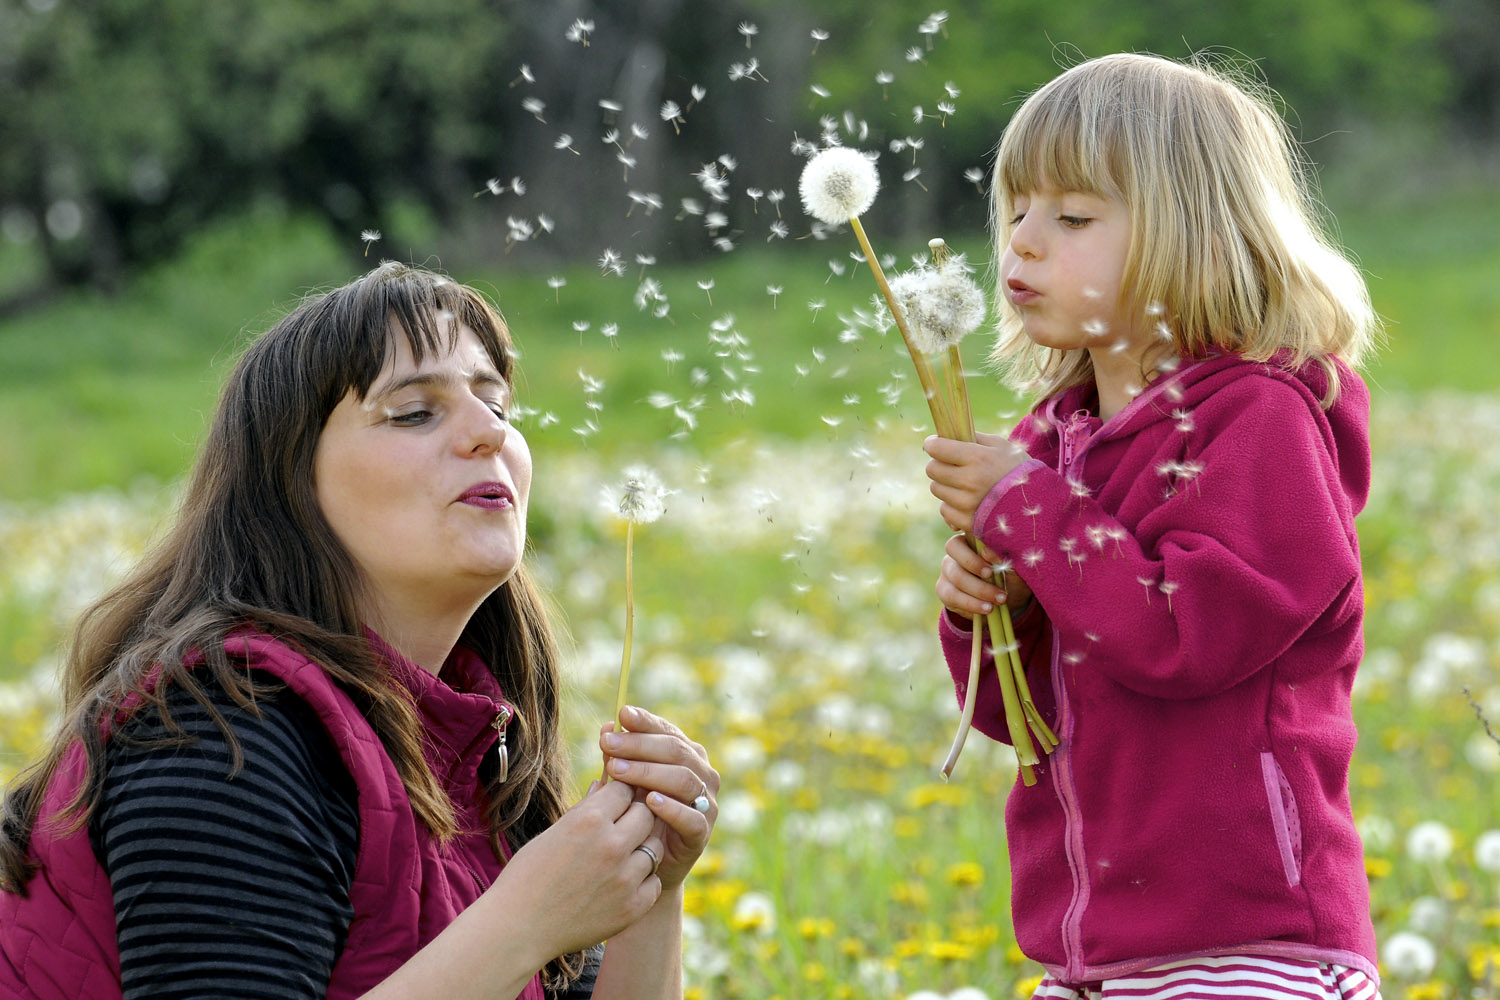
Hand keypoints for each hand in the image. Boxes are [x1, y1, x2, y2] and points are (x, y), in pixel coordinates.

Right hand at [501, 779, 663, 956]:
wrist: (518, 929)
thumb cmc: (528, 876)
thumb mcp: (553, 833)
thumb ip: (584, 809)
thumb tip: (604, 783)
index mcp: (588, 821)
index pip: (625, 790)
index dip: (619, 795)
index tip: (612, 805)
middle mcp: (611, 845)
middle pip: (646, 814)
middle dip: (635, 817)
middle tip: (620, 829)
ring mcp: (625, 878)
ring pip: (655, 848)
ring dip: (641, 849)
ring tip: (620, 858)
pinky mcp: (632, 907)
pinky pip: (654, 883)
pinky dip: (642, 881)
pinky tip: (623, 883)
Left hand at [600, 705, 717, 890]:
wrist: (648, 862)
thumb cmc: (636, 815)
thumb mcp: (626, 783)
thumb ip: (619, 756)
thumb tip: (607, 726)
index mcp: (687, 755)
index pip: (668, 732)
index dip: (646, 723)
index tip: (622, 715)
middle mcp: (703, 774)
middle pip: (675, 751)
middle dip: (639, 746)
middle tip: (608, 744)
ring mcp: (707, 804)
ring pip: (684, 780)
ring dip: (649, 772)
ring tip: (618, 771)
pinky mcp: (702, 833)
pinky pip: (691, 818)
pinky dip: (671, 808)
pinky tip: (649, 801)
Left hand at [924, 432, 1028, 533]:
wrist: (1040, 505)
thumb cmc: (1019, 471)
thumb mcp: (1002, 446)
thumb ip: (974, 438)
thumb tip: (946, 435)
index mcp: (977, 458)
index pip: (937, 448)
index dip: (933, 444)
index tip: (934, 444)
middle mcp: (969, 481)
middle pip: (932, 469)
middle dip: (939, 464)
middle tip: (951, 465)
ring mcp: (967, 504)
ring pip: (937, 489)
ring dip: (946, 485)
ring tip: (964, 484)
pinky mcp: (967, 522)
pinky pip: (945, 510)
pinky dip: (952, 505)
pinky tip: (967, 501)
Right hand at [938, 533, 1034, 619]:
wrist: (1007, 603)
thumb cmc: (1012, 578)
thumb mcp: (1016, 568)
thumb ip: (1006, 558)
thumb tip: (989, 553)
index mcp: (975, 537)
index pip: (965, 526)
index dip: (972, 535)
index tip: (989, 552)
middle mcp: (957, 550)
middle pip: (954, 548)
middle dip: (974, 563)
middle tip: (992, 575)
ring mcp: (948, 569)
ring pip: (955, 575)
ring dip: (979, 589)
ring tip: (1000, 599)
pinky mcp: (944, 589)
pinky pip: (951, 595)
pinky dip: (971, 603)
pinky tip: (987, 608)